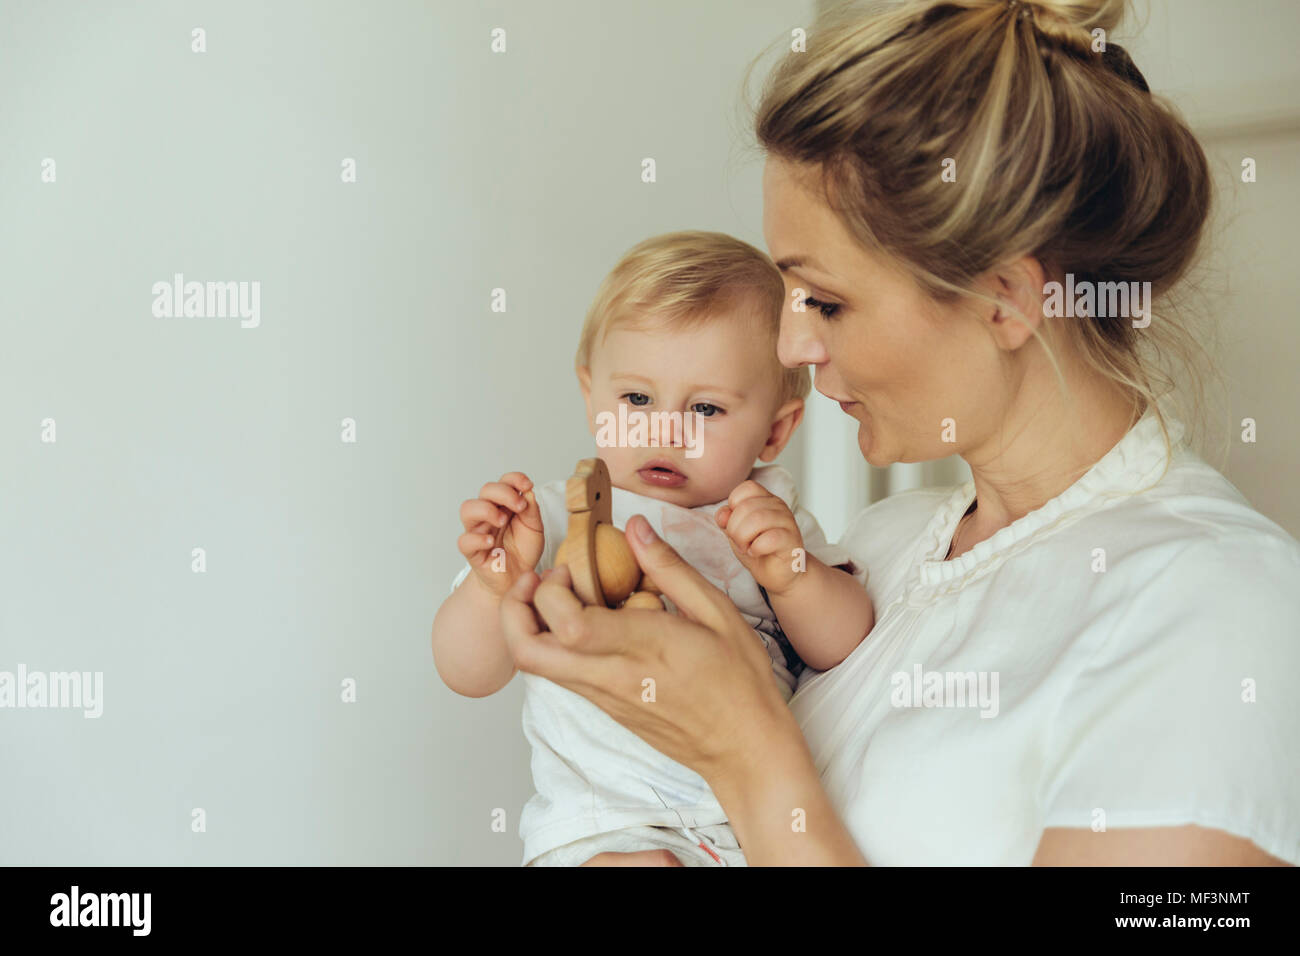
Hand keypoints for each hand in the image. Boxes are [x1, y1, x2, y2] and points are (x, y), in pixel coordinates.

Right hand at [457, 472, 544, 597]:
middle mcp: (488, 514)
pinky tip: (491, 541)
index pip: (503, 482)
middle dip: (504, 493)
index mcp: (504, 505)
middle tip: (520, 506)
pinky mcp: (472, 551)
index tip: (527, 485)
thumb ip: (532, 510)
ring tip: (503, 521)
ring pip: (468, 509)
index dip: (514, 479)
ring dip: (486, 510)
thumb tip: (528, 492)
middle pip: (485, 490)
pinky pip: (465, 540)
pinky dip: (477, 538)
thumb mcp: (535, 528)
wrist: (517, 578)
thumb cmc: (522, 551)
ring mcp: (478, 531)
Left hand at [498, 514, 793, 784]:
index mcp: (642, 647)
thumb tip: (636, 528)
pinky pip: (561, 676)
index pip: (568, 624)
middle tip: (535, 582)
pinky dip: (553, 644)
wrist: (743, 748)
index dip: (549, 591)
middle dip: (514, 610)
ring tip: (558, 597)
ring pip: (538, 667)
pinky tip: (584, 623)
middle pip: (529, 652)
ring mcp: (603, 697)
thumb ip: (670, 568)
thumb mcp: (717, 612)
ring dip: (529, 627)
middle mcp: (611, 676)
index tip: (567, 570)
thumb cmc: (739, 681)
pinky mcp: (605, 708)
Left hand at [715, 480, 804, 596]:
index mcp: (766, 499)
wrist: (778, 574)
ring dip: (743, 538)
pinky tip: (756, 552)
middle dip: (734, 528)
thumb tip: (723, 515)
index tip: (735, 523)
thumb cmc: (758, 549)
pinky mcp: (792, 541)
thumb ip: (727, 520)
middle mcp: (779, 506)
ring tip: (746, 548)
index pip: (747, 488)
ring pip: (758, 519)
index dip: (734, 505)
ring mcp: (787, 522)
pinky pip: (770, 538)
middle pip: (746, 506)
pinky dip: (756, 548)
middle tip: (739, 542)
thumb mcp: (736, 532)